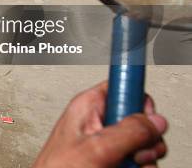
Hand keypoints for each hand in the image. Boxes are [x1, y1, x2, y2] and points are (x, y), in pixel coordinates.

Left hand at [33, 82, 166, 167]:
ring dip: (143, 159)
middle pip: (140, 119)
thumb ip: (129, 131)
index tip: (143, 113)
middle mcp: (98, 121)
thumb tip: (156, 120)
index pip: (122, 85)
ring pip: (143, 144)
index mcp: (88, 106)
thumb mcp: (97, 147)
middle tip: (133, 153)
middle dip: (145, 139)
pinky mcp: (112, 159)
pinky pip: (138, 161)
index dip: (137, 99)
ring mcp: (106, 142)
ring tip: (126, 166)